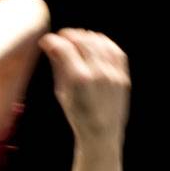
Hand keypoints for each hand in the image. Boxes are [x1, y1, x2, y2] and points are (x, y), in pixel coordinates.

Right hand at [38, 29, 129, 146]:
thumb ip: (58, 67)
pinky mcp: (123, 76)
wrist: (101, 134)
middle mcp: (97, 73)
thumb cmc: (78, 117)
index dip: (52, 41)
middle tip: (60, 38)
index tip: (46, 41)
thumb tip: (50, 46)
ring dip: (85, 36)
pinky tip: (95, 44)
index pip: (63, 47)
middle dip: (68, 35)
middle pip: (81, 40)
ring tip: (77, 40)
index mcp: (79, 79)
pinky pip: (114, 50)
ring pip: (98, 41)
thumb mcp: (62, 93)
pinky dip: (103, 43)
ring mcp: (113, 73)